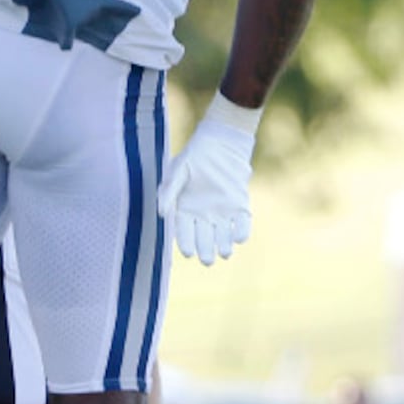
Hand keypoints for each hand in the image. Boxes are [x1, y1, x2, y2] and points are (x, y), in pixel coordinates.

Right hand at [159, 99, 256, 264]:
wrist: (221, 143)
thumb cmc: (195, 156)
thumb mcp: (178, 170)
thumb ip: (169, 191)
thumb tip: (162, 214)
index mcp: (185, 209)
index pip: (183, 231)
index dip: (185, 243)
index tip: (188, 253)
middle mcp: (203, 215)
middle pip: (204, 238)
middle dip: (205, 250)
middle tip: (207, 260)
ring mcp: (223, 212)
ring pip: (223, 235)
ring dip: (224, 245)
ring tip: (224, 253)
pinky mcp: (240, 207)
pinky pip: (241, 223)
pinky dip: (241, 231)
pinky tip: (239, 238)